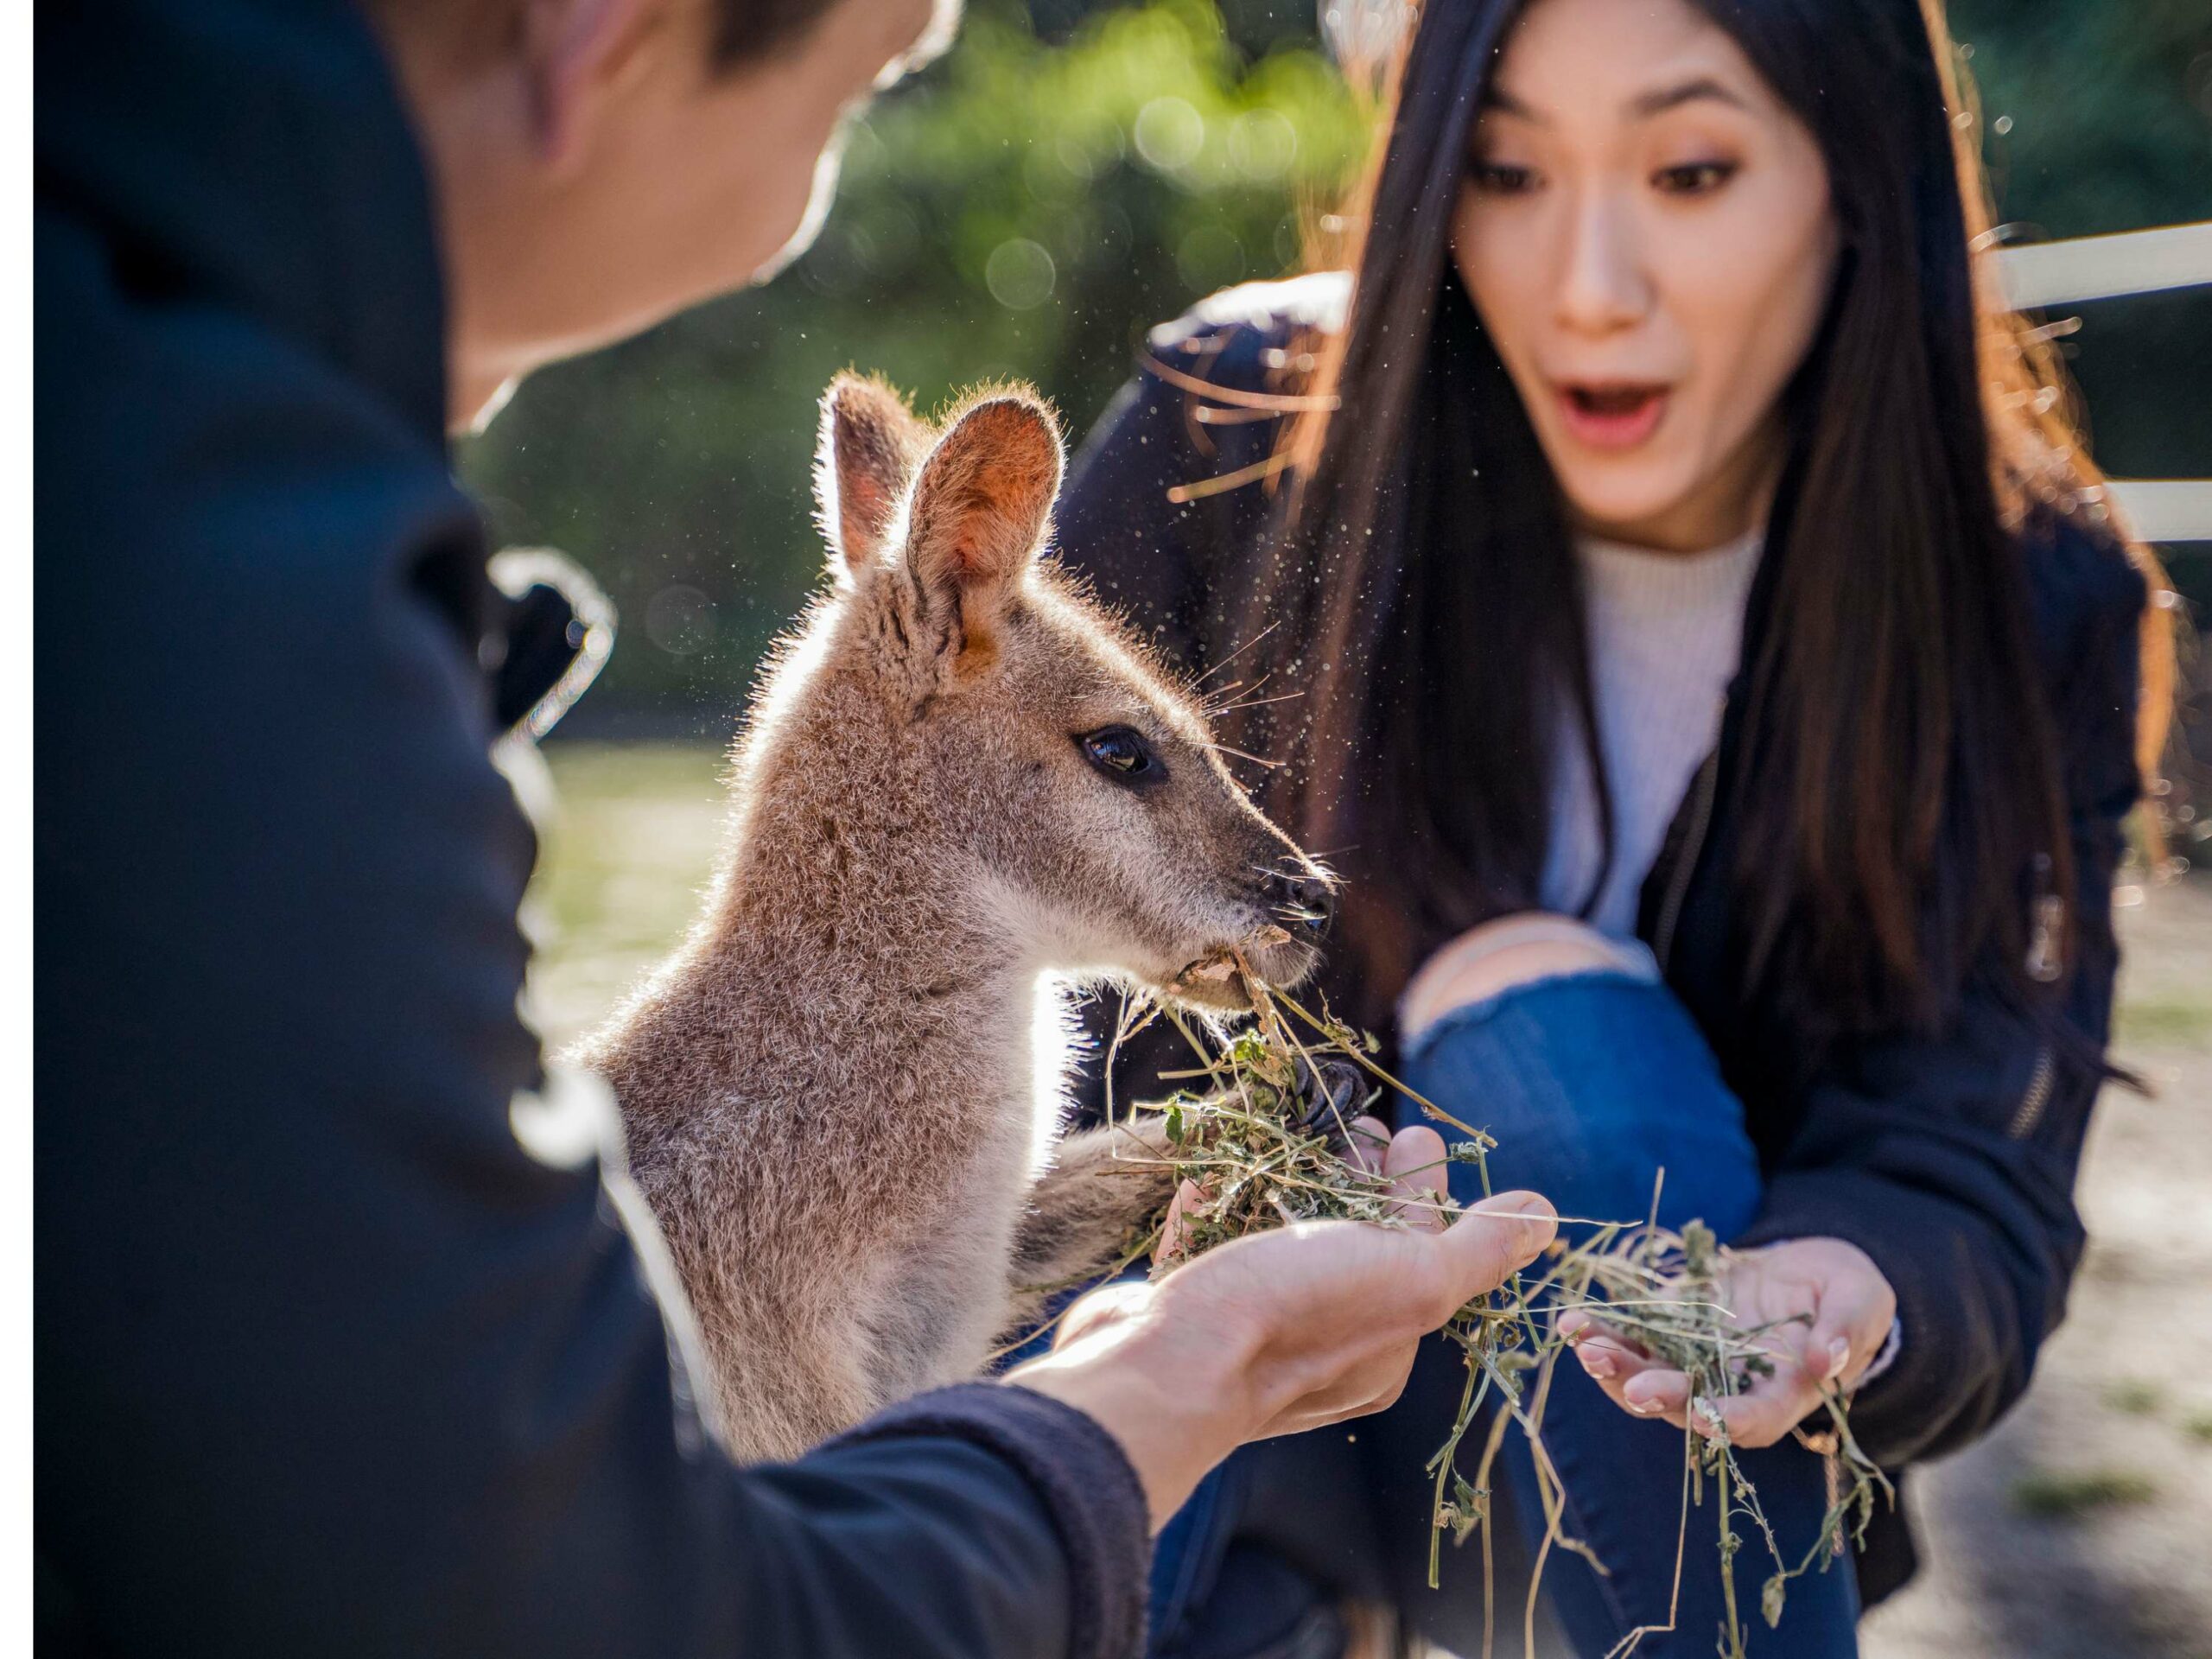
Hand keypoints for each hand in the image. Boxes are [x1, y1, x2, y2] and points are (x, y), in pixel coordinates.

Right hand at [1010, 1122, 1556, 1527]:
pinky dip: (1216, 1213)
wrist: (1166, 1365)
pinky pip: (1209, 1256)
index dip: (1424, 1188)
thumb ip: (1477, 1247)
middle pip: (1353, 1247)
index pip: (1420, 1253)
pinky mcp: (1186, 1314)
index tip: (1414, 1132)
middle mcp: (1321, 1346)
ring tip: (1292, 1134)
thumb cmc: (1298, 1315)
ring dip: (1290, 1188)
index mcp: (1384, 1343)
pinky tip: (1212, 1177)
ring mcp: (1248, 1331)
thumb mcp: (1413, 1276)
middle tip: (1361, 1125)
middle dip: (1362, 1181)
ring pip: (1278, 1247)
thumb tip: (1546, 1216)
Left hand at [1558, 1236, 1895, 1448]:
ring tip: (1584, 1347)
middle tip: (1628, 1384)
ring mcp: (1696, 1358)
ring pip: (1649, 1375)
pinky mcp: (1670, 1326)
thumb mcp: (1862, 1301)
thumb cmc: (1847, 1290)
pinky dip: (1602, 1331)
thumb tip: (1827, 1360)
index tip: (1702, 1416)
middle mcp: (1732, 1386)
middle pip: (1688, 1406)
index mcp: (1785, 1393)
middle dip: (1656, 1396)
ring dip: (1615, 1367)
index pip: (1756, 1420)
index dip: (1729, 1421)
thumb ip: (1847, 1328)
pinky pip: (1631, 1335)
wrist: (1809, 1269)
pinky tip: (1573, 1321)